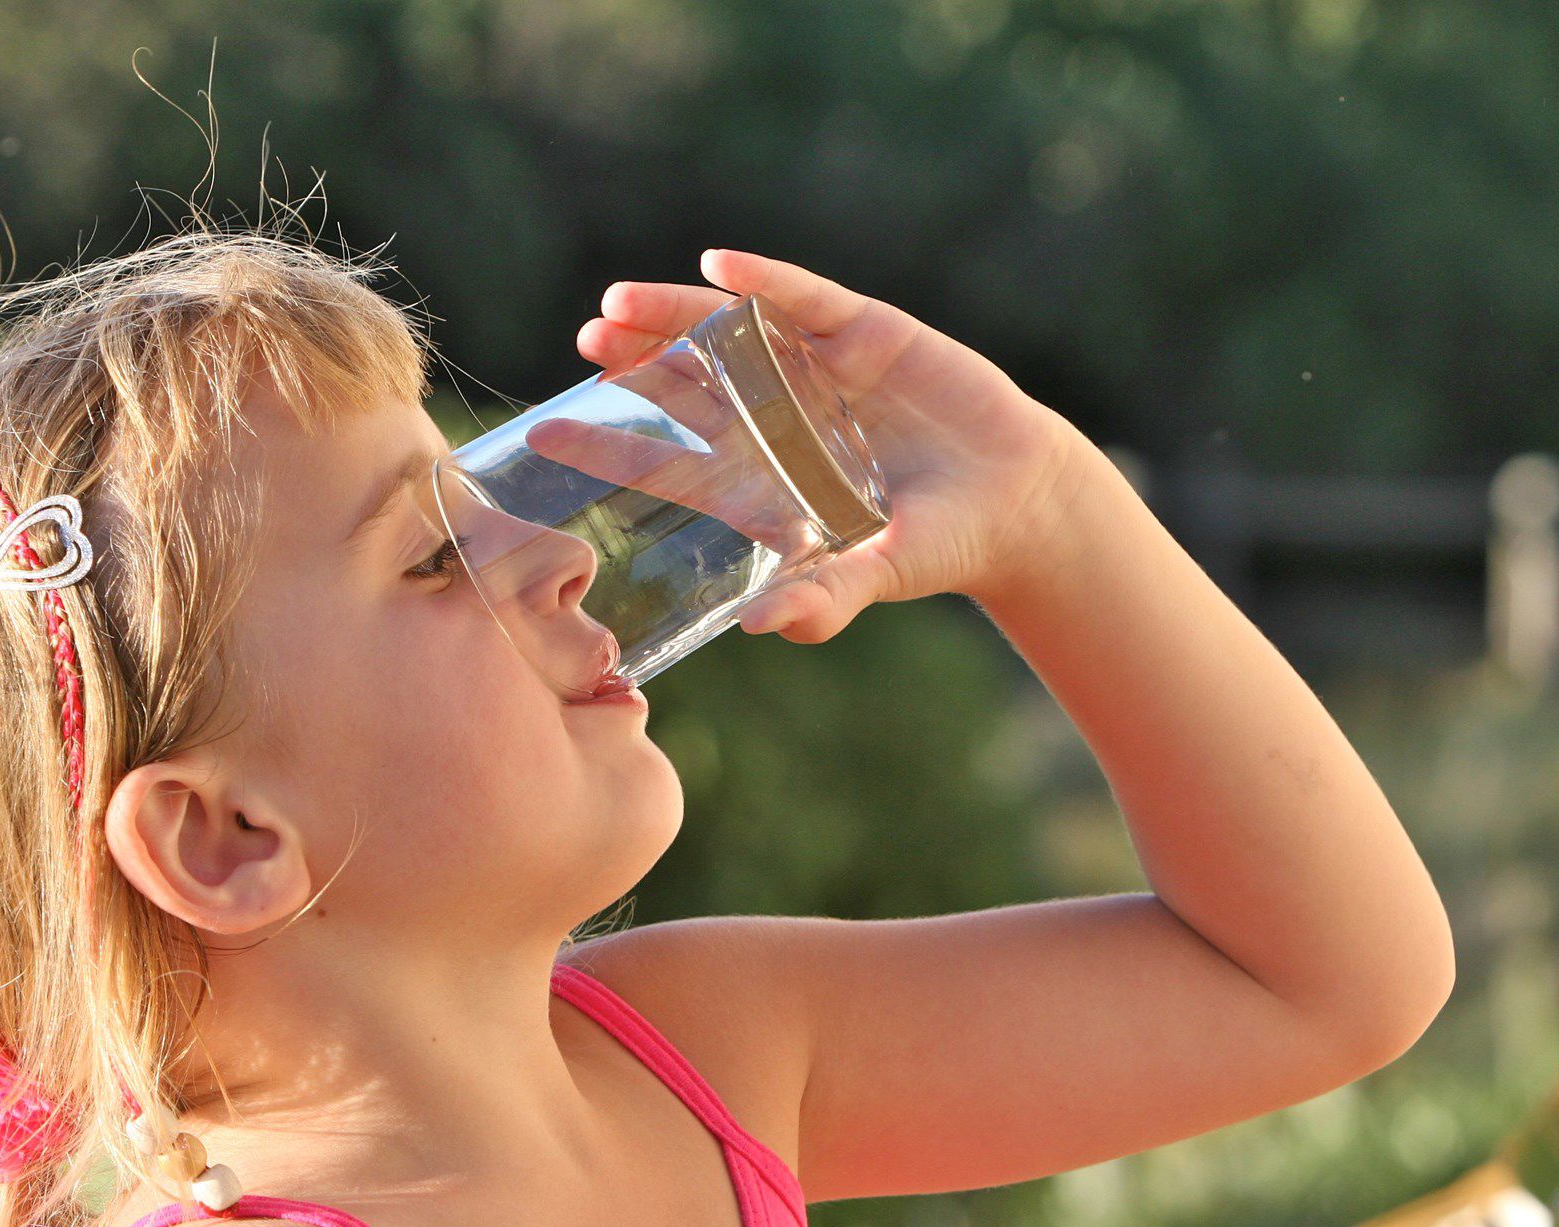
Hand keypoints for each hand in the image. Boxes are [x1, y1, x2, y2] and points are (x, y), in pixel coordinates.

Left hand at [575, 248, 1096, 640]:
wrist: (1016, 501)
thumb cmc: (932, 546)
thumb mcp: (873, 576)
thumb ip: (822, 601)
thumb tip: (759, 628)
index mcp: (757, 478)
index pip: (665, 459)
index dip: (607, 444)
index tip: (543, 434)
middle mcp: (772, 417)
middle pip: (683, 383)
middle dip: (633, 364)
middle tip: (586, 346)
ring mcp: (812, 370)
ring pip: (726, 332)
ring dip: (672, 315)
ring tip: (618, 304)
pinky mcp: (863, 333)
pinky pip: (803, 298)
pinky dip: (764, 280)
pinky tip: (721, 266)